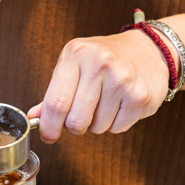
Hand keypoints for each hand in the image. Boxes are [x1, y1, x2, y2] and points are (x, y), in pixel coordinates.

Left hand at [27, 31, 170, 142]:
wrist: (149, 49)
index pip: (56, 103)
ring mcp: (122, 81)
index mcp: (76, 54)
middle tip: (82, 114)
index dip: (49, 126)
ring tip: (106, 101)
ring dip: (98, 123)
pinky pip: (117, 129)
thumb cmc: (105, 58)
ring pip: (97, 128)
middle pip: (76, 121)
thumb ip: (54, 92)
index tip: (48, 135)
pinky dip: (116, 123)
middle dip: (75, 126)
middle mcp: (100, 65)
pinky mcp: (140, 97)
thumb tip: (35, 117)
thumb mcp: (74, 64)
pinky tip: (121, 103)